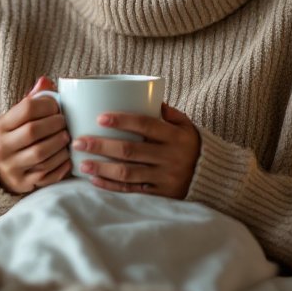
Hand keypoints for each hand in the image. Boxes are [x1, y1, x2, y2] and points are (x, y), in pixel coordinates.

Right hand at [0, 76, 72, 193]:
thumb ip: (31, 100)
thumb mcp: (15, 119)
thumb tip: (46, 81)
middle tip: (64, 123)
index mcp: (0, 126)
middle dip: (55, 125)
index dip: (48, 105)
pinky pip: (47, 174)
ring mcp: (11, 168)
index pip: (27, 108)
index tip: (56, 107)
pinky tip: (67, 157)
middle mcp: (2, 148)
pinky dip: (61, 165)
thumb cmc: (12, 139)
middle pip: (34, 131)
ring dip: (60, 145)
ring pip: (41, 155)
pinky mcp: (22, 184)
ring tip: (66, 138)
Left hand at [73, 103, 199, 198]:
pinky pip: (132, 191)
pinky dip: (111, 186)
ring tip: (82, 163)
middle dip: (101, 146)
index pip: (146, 125)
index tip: (99, 118)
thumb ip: (166, 112)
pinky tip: (94, 181)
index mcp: (175, 136)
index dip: (122, 121)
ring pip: (128, 173)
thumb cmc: (191, 144)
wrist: (213, 176)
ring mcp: (165, 177)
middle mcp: (170, 157)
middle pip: (130, 151)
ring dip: (102, 168)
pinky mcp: (161, 195)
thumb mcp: (185, 125)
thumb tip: (141, 95)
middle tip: (78, 141)